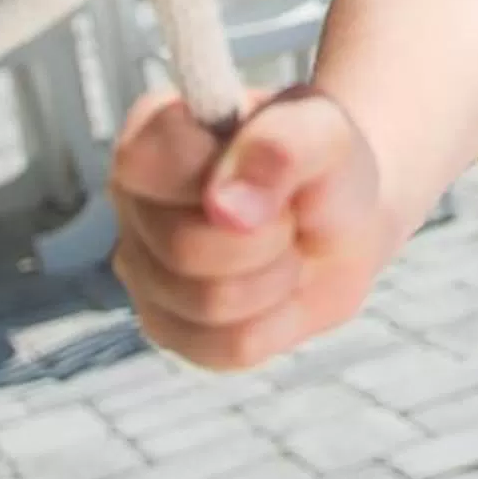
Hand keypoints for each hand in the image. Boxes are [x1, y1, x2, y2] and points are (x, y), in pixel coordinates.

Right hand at [110, 84, 384, 370]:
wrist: (344, 218)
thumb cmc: (322, 163)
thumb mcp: (323, 131)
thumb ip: (279, 146)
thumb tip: (224, 206)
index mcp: (152, 136)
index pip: (147, 163)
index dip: (224, 176)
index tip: (271, 168)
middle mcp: (133, 203)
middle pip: (184, 247)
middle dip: (267, 236)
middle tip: (289, 214)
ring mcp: (143, 271)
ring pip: (208, 304)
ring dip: (276, 277)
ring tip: (285, 247)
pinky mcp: (169, 328)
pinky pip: (226, 347)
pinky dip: (277, 321)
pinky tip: (278, 287)